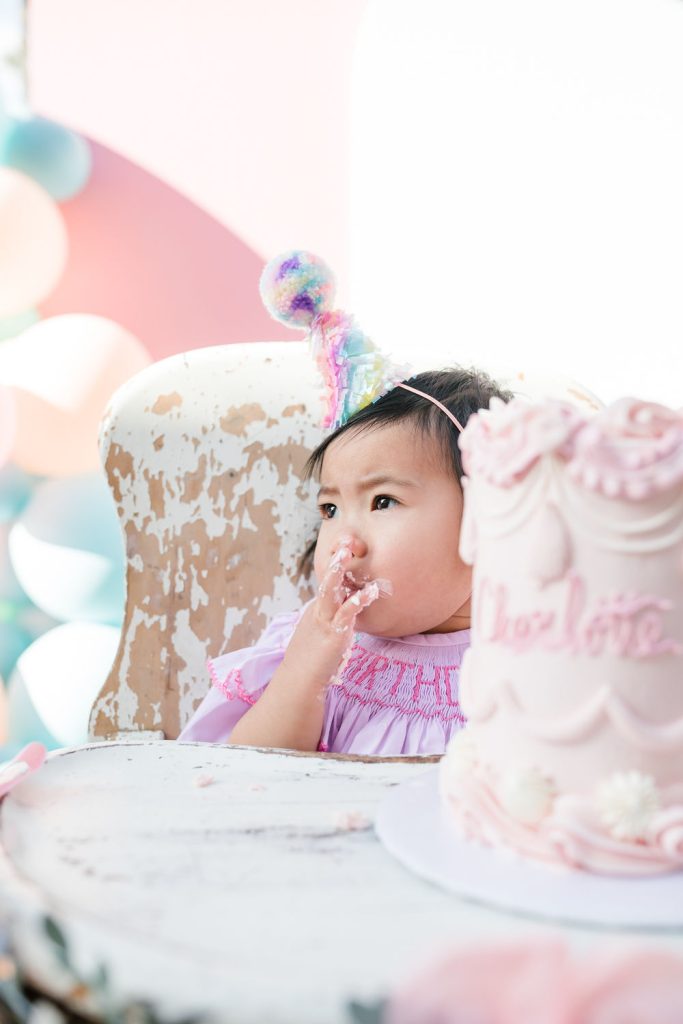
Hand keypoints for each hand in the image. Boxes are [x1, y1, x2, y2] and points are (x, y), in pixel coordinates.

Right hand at [283, 542, 381, 686]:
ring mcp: (324, 621)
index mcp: (316, 611)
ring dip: (338, 570)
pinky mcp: (334, 633)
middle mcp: (318, 611)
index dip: (337, 567)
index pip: (329, 584)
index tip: (345, 549)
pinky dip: (359, 600)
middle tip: (345, 541)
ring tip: (348, 552)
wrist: (299, 682)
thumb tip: (344, 619)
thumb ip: (331, 625)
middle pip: (326, 580)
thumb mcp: (320, 637)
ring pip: (330, 590)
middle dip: (335, 560)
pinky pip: (347, 613)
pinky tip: (371, 591)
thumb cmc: (311, 663)